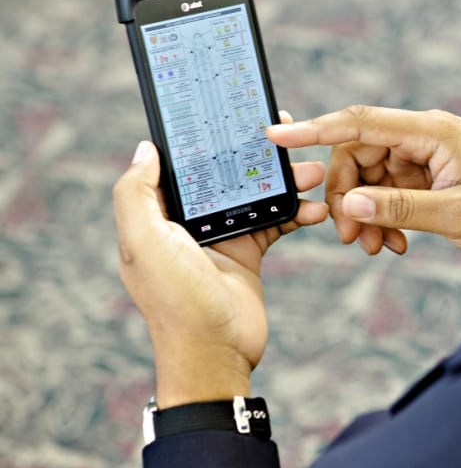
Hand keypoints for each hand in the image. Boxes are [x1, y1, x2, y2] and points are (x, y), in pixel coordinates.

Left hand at [113, 139, 327, 406]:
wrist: (214, 354)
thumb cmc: (175, 301)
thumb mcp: (144, 242)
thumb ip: (136, 193)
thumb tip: (146, 149)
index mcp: (158, 215)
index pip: (179, 164)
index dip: (202, 138)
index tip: (229, 113)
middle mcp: (188, 222)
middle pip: (224, 172)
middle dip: (254, 153)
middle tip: (284, 134)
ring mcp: (220, 236)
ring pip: (255, 193)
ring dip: (285, 180)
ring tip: (313, 171)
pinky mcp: (248, 253)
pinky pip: (276, 222)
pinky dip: (297, 212)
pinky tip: (317, 207)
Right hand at [268, 105, 460, 258]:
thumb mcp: (456, 217)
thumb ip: (399, 208)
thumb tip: (348, 202)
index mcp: (432, 132)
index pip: (359, 122)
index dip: (314, 128)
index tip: (276, 134)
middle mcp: (426, 136)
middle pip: (359, 154)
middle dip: (346, 195)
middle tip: (350, 238)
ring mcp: (427, 155)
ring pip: (371, 176)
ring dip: (366, 212)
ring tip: (377, 249)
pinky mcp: (431, 174)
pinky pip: (390, 191)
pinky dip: (385, 217)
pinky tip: (396, 244)